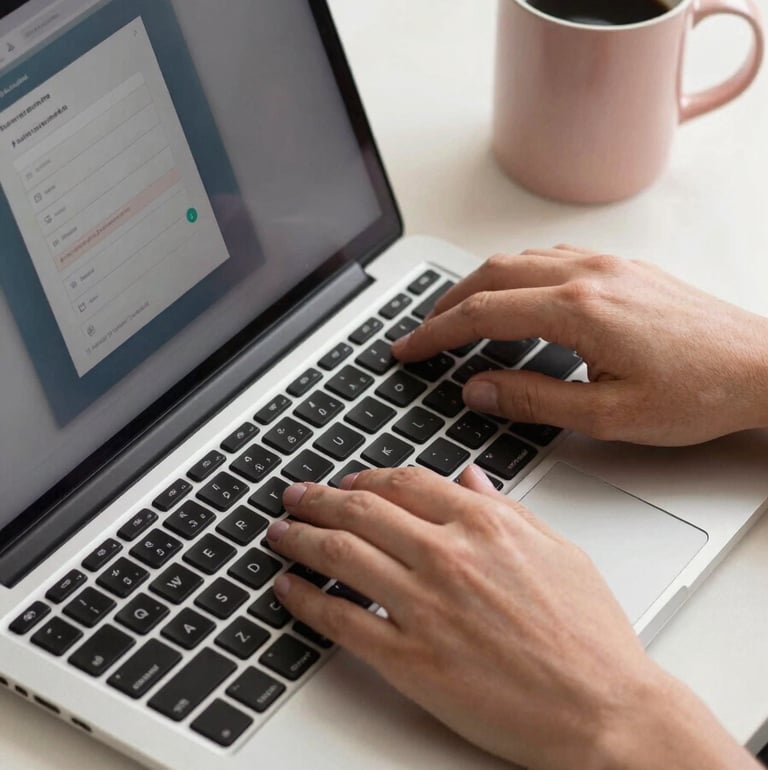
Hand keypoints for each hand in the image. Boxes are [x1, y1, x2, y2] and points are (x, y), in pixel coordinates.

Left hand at [266, 467, 757, 769]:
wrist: (605, 711)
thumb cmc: (590, 637)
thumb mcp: (558, 551)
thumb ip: (507, 510)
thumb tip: (470, 481)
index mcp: (485, 525)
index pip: (404, 482)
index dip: (366, 477)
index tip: (348, 481)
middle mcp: (448, 556)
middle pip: (362, 510)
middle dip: (319, 498)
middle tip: (294, 497)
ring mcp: (425, 607)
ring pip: (342, 556)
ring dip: (301, 539)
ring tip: (281, 533)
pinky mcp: (410, 660)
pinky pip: (341, 621)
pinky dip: (306, 601)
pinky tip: (288, 590)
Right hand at [392, 246, 767, 445]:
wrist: (765, 368)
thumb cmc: (699, 393)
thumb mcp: (608, 417)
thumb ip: (535, 401)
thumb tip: (480, 388)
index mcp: (578, 310)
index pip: (482, 314)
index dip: (435, 333)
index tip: (408, 348)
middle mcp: (587, 276)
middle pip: (491, 275)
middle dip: (445, 304)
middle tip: (422, 333)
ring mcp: (607, 266)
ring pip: (519, 261)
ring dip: (479, 285)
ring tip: (456, 315)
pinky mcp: (623, 269)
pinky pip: (551, 258)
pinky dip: (515, 274)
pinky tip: (515, 296)